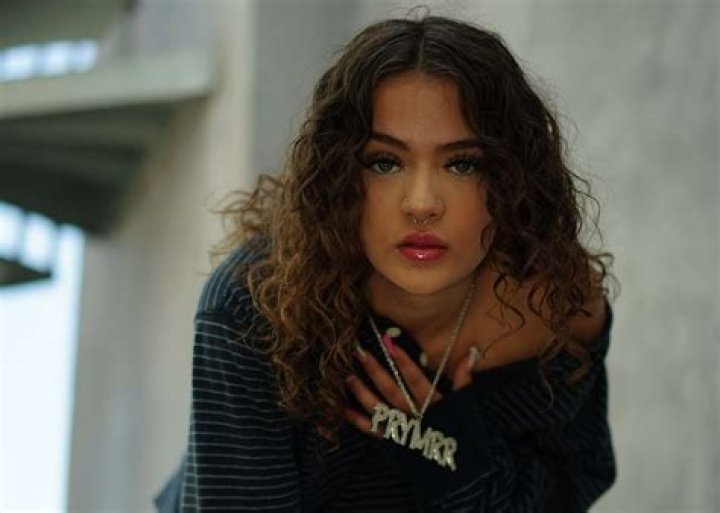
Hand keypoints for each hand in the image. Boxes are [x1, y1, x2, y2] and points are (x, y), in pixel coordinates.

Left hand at [344, 343, 477, 435]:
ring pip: (378, 408)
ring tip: (348, 376)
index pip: (416, 380)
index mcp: (434, 405)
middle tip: (359, 353)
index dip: (404, 363)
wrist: (457, 473)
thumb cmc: (463, 437)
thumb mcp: (465, 406)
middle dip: (375, 371)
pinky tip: (346, 409)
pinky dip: (359, 421)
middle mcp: (414, 416)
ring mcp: (402, 430)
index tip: (390, 345)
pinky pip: (373, 431)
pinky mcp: (393, 444)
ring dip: (362, 392)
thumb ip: (463, 379)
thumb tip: (469, 354)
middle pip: (392, 390)